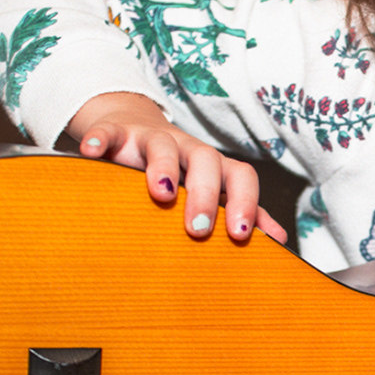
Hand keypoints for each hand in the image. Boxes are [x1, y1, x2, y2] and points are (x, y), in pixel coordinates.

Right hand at [68, 92, 286, 243]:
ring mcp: (151, 140)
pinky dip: (101, 139)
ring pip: (161, 145)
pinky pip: (109, 133)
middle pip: (205, 160)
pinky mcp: (117, 134)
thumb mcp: (210, 192)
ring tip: (160, 193)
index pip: (240, 177)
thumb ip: (242, 214)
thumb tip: (281, 242)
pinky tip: (92, 154)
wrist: (134, 131)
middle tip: (199, 227)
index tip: (241, 235)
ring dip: (162, 167)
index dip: (245, 203)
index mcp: (213, 167)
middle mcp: (186, 149)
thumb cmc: (179, 174)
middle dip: (205, 193)